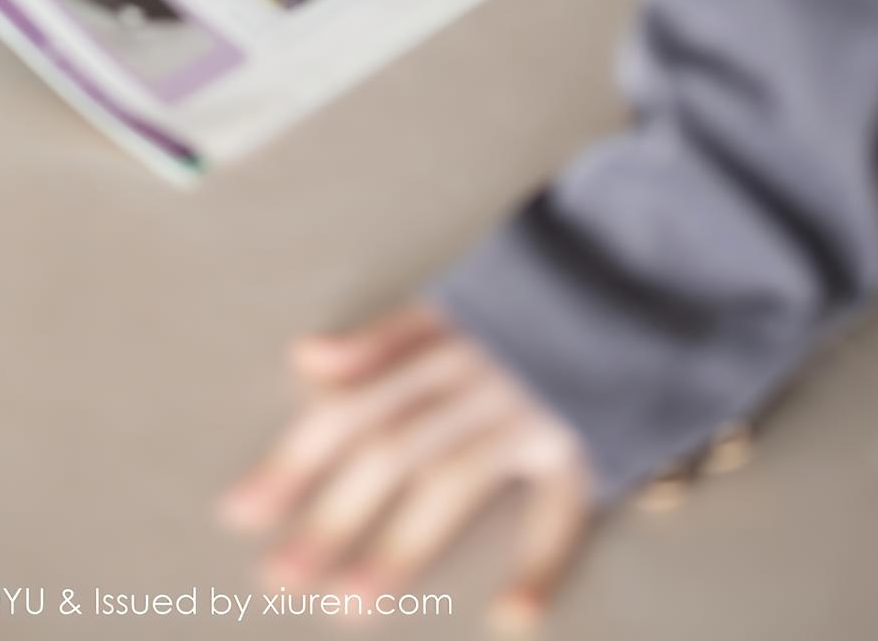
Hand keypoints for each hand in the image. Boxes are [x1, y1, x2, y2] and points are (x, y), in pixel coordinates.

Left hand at [216, 303, 594, 630]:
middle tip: (279, 579)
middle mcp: (475, 373)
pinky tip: (510, 617)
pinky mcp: (587, 436)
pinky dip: (541, 563)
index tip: (240, 513)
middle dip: (332, 515)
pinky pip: (563, 507)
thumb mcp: (456, 305)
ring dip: (401, 545)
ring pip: (455, 481)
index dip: (295, 457)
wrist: (636, 272)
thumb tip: (303, 356)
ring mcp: (530, 407)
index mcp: (439, 339)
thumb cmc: (532, 304)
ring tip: (351, 606)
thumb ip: (382, 338)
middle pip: (391, 448)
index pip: (352, 402)